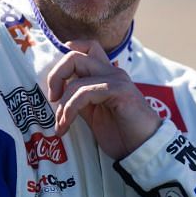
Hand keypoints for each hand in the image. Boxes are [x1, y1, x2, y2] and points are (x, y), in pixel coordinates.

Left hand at [46, 39, 160, 159]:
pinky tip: (66, 126)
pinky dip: (70, 110)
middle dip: (55, 76)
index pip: (86, 48)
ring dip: (62, 104)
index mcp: (107, 74)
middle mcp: (113, 72)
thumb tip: (56, 94)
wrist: (142, 148)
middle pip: (75, 55)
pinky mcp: (120, 91)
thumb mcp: (93, 113)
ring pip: (77, 78)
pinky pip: (85, 93)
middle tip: (53, 99)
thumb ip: (79, 99)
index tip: (56, 85)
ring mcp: (117, 80)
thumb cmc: (121, 133)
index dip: (66, 57)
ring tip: (61, 124)